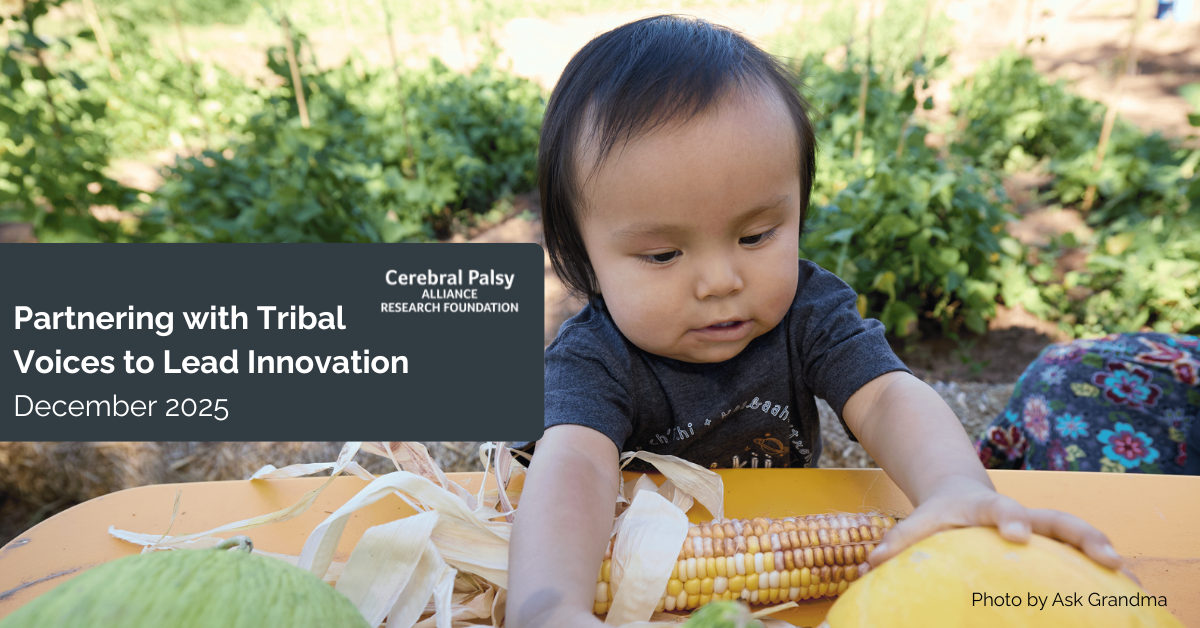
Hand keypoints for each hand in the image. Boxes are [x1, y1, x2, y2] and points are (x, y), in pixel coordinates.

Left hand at [867, 476, 1123, 571]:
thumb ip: (899, 542)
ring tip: (1123, 570)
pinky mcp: (1052, 544)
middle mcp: (1021, 515)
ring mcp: (1041, 529)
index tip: (1015, 534)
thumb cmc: (940, 517)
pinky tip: (1124, 588)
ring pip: (1076, 532)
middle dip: (1079, 533)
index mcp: (986, 508)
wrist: (959, 496)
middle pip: (1056, 518)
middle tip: (1104, 553)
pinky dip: (1100, 565)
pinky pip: (1079, 554)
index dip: (1007, 520)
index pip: (998, 510)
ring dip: (1100, 547)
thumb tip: (870, 565)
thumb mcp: (920, 523)